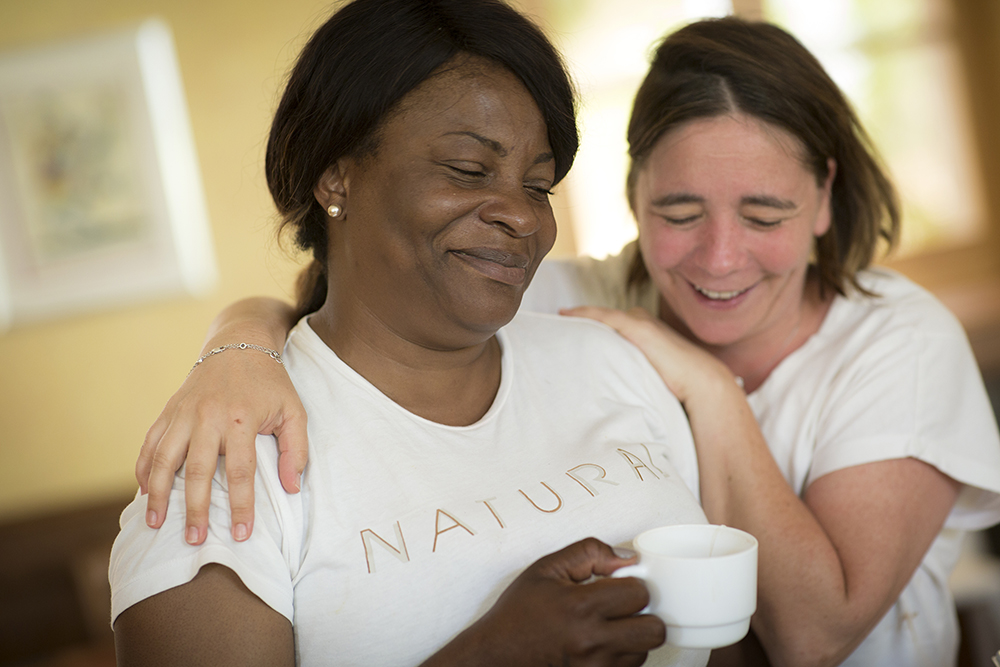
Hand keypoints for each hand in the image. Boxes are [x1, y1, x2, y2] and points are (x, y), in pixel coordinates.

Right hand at [137, 347, 307, 544]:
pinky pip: (149, 443)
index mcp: (241, 419)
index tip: (242, 534)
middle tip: (195, 540)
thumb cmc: (269, 383)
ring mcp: (183, 413)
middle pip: (196, 470)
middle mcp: (207, 417)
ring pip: (163, 458)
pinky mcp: (169, 410)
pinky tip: (142, 493)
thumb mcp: (294, 410)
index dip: (241, 505)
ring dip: (157, 493)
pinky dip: (142, 468)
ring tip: (155, 524)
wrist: (238, 343)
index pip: (240, 471)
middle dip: (194, 509)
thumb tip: (292, 488)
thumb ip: (296, 449)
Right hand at [433, 538, 664, 665]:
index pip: (640, 594)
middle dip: (644, 614)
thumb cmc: (518, 613)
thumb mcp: (547, 568)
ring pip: (644, 652)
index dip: (632, 584)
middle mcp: (591, 643)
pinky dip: (622, 656)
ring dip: (633, 637)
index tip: (619, 585)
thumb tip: (628, 558)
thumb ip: (590, 553)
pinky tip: (601, 644)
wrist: (496, 655)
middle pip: (654, 630)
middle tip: (623, 608)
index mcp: (580, 607)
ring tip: (607, 627)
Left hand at [561, 306, 732, 403]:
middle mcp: (648, 325)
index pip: (622, 324)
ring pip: (606, 314)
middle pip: (612, 317)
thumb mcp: (660, 382)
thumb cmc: (687, 391)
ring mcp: (644, 324)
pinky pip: (605, 316)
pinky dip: (586, 313)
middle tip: (566, 321)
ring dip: (585, 314)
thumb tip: (629, 400)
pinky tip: (567, 314)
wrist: (706, 385)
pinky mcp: (639, 329)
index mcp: (654, 335)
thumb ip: (645, 381)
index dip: (602, 324)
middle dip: (591, 318)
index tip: (582, 328)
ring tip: (562, 316)